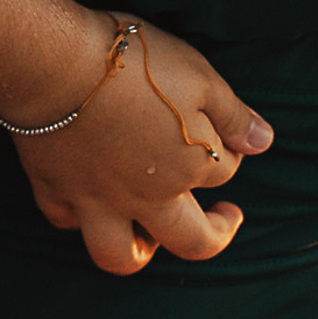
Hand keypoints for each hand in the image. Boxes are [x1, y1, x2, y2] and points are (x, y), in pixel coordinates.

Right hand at [3, 15, 271, 275]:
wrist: (54, 63)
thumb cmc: (134, 63)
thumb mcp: (200, 75)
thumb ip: (234, 115)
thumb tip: (264, 142)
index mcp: (188, 167)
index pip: (224, 172)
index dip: (230, 152)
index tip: (224, 134)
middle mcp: (146, 197)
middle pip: (191, 240)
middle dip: (215, 235)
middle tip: (225, 218)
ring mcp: (97, 200)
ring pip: (121, 256)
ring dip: (141, 251)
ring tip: (150, 235)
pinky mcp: (53, 188)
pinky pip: (65, 220)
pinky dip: (77, 218)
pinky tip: (86, 201)